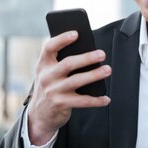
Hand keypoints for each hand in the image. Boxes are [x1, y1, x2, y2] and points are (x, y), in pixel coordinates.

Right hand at [27, 30, 110, 144]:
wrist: (40, 114)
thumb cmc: (50, 86)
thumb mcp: (49, 73)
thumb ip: (61, 62)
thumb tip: (88, 53)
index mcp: (43, 64)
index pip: (49, 47)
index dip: (62, 39)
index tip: (76, 34)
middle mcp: (46, 76)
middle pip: (68, 63)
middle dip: (86, 58)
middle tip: (102, 54)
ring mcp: (53, 91)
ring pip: (77, 80)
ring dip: (94, 75)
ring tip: (107, 69)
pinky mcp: (60, 104)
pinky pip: (82, 101)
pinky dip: (96, 100)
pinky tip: (106, 98)